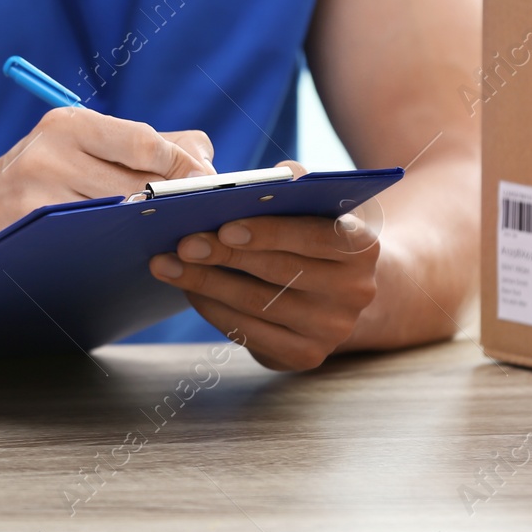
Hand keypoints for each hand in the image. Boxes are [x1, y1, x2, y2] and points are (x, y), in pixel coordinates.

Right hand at [0, 106, 215, 232]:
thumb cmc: (38, 176)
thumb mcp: (77, 144)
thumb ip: (141, 143)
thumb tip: (205, 154)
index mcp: (68, 124)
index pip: (146, 142)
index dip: (185, 165)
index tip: (210, 181)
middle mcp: (49, 156)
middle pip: (140, 184)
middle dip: (176, 200)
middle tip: (205, 213)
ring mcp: (37, 201)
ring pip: (122, 220)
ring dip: (154, 229)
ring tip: (176, 233)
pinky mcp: (33, 239)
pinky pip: (96, 247)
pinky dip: (122, 250)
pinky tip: (138, 253)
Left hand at [148, 161, 379, 370]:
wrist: (342, 292)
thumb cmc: (315, 234)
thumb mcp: (317, 207)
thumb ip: (298, 188)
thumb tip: (275, 175)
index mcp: (362, 246)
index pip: (316, 235)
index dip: (270, 232)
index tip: (225, 226)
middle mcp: (356, 292)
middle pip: (280, 272)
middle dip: (225, 256)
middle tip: (183, 243)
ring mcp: (332, 329)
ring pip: (259, 304)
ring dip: (207, 283)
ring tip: (169, 264)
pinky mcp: (305, 355)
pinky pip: (251, 333)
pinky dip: (214, 309)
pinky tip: (189, 289)